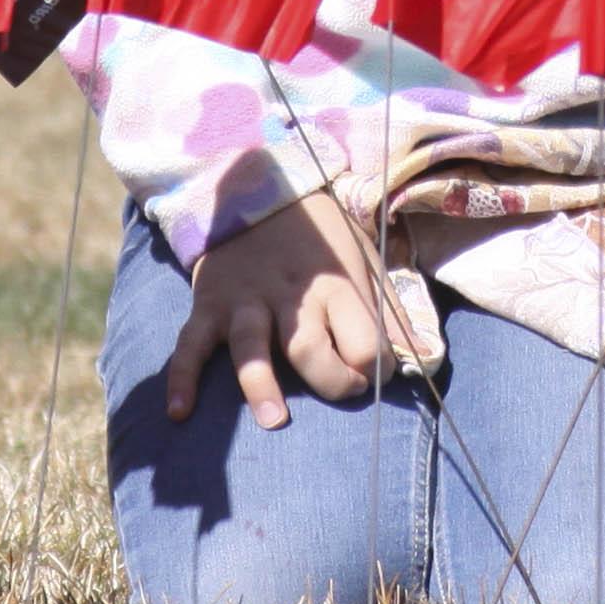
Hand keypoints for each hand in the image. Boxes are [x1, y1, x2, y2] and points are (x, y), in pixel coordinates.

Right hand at [166, 186, 385, 427]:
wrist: (260, 184)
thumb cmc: (322, 236)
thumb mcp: (365, 258)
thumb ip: (390, 310)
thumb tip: (423, 358)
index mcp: (336, 286)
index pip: (365, 342)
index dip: (378, 367)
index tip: (375, 371)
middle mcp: (291, 296)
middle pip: (310, 349)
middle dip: (332, 381)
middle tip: (341, 389)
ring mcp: (245, 300)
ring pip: (252, 347)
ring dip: (261, 386)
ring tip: (273, 419)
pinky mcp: (210, 303)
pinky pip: (191, 343)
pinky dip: (182, 377)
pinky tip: (181, 411)